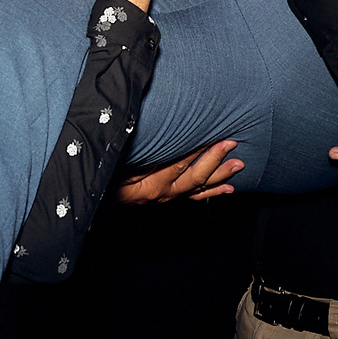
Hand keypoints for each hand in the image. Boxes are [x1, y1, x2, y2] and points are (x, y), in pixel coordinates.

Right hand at [114, 140, 243, 203]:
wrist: (99, 202)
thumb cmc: (107, 181)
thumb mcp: (119, 168)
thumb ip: (140, 158)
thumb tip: (159, 144)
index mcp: (152, 184)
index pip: (179, 164)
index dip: (197, 151)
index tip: (212, 136)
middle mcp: (163, 194)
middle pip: (195, 177)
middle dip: (215, 160)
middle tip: (231, 144)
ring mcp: (168, 198)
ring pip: (199, 188)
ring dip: (220, 176)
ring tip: (238, 165)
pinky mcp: (169, 199)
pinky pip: (194, 197)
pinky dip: (212, 192)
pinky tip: (227, 189)